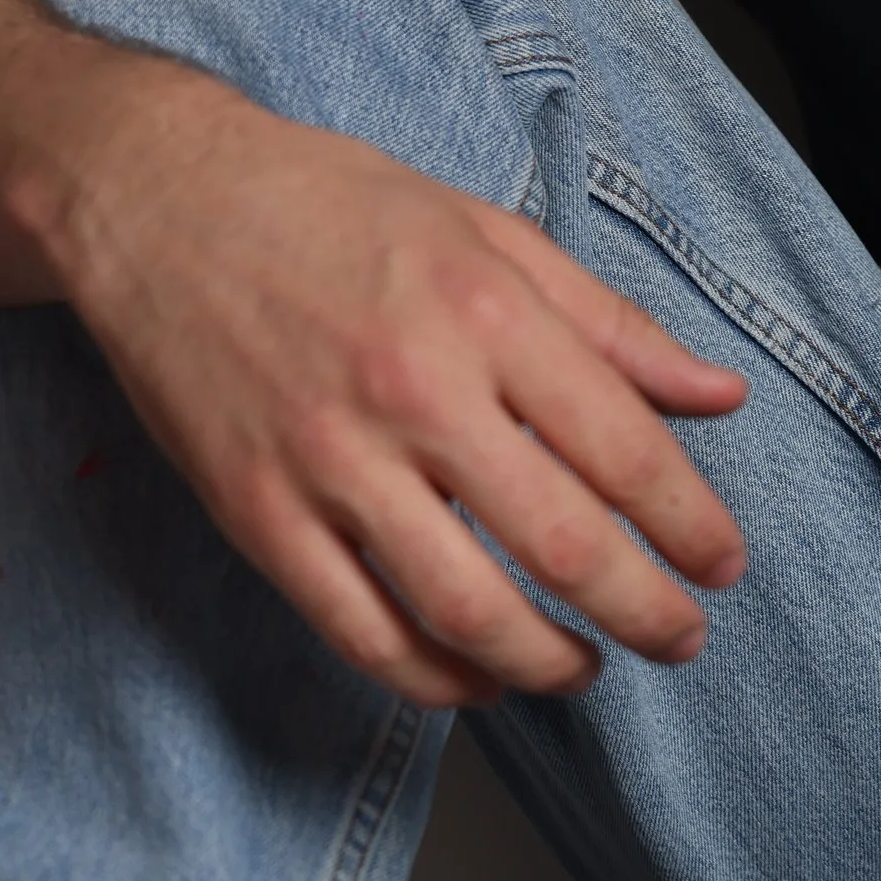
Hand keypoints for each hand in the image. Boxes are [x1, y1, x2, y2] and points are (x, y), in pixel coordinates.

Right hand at [33, 56, 748, 706]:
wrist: (159, 200)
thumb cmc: (333, 208)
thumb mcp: (489, 236)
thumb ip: (610, 325)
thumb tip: (721, 394)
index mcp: (485, 313)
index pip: (624, 451)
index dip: (690, 526)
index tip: (721, 566)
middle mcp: (413, 391)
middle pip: (562, 545)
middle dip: (644, 613)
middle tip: (681, 638)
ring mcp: (327, 461)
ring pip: (465, 611)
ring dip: (548, 663)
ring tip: (586, 667)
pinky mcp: (257, 512)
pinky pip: (360, 632)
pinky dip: (434, 680)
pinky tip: (479, 679)